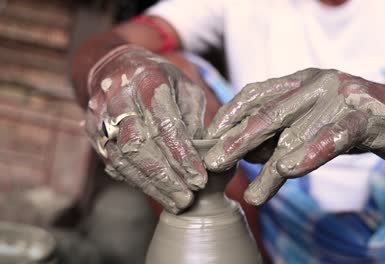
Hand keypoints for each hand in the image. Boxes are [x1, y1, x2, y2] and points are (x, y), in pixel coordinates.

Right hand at [85, 45, 206, 213]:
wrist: (113, 65)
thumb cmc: (158, 79)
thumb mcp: (184, 87)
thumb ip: (193, 118)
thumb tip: (205, 155)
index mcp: (148, 80)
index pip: (164, 123)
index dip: (181, 155)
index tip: (199, 179)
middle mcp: (119, 96)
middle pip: (138, 144)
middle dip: (164, 176)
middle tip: (187, 199)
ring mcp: (100, 113)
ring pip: (122, 157)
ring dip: (149, 185)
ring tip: (174, 202)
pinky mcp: (90, 129)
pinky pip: (110, 160)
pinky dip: (133, 179)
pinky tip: (154, 191)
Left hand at [204, 68, 384, 204]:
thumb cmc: (353, 118)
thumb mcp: (314, 118)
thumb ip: (284, 130)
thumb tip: (247, 154)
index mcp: (300, 81)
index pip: (256, 94)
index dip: (230, 115)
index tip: (208, 138)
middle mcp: (316, 84)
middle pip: (269, 114)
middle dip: (238, 140)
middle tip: (214, 163)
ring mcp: (340, 98)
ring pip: (297, 133)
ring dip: (271, 167)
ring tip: (251, 194)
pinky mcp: (364, 118)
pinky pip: (333, 137)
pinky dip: (310, 153)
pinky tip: (289, 171)